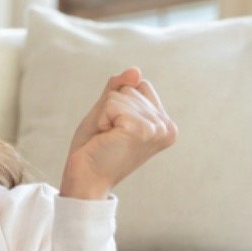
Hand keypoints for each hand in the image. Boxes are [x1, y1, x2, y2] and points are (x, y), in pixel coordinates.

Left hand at [61, 67, 176, 199]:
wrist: (85, 180)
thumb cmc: (94, 150)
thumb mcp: (106, 112)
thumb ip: (119, 89)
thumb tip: (135, 70)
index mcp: (164, 124)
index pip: (140, 85)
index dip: (118, 103)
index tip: (115, 130)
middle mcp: (167, 127)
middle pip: (131, 88)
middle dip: (111, 109)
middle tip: (109, 138)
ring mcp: (156, 129)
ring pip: (121, 94)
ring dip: (105, 115)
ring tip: (107, 140)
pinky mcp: (141, 130)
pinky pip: (112, 103)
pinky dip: (102, 118)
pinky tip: (106, 139)